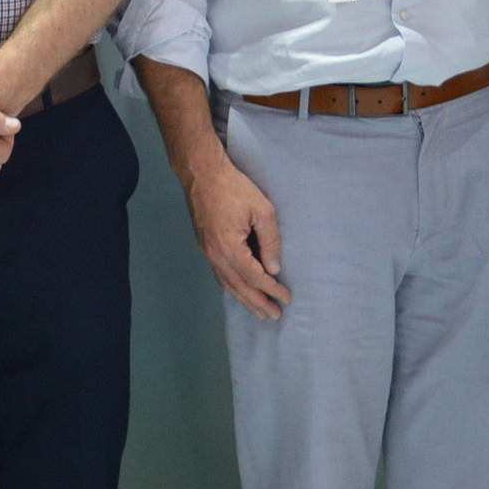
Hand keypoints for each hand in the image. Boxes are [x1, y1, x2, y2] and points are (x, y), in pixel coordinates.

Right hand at [179, 153, 288, 320]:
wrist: (202, 173)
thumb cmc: (234, 187)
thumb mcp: (262, 210)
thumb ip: (270, 241)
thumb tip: (273, 268)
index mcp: (230, 247)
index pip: (254, 276)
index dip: (271, 289)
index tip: (286, 298)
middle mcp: (216, 254)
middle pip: (239, 286)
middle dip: (258, 303)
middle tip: (274, 316)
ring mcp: (207, 251)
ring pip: (227, 283)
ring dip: (244, 299)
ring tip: (259, 311)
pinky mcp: (204, 245)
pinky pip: (220, 273)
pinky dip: (232, 286)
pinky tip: (239, 290)